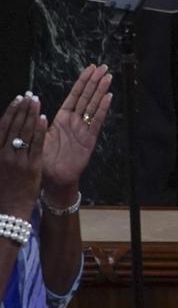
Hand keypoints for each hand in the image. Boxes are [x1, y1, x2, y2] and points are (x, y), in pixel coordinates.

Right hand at [0, 93, 45, 218]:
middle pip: (15, 126)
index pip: (3, 128)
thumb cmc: (0, 190)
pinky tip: (44, 118)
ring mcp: (18, 160)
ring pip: (26, 132)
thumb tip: (3, 133)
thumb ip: (0, 149)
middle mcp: (4, 155)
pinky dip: (40, 130)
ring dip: (32, 114)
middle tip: (29, 95)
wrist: (7, 212)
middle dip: (23, 109)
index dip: (11, 112)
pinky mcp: (32, 167)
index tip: (17, 99)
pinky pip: (37, 144)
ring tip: (36, 101)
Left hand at [40, 66, 110, 203]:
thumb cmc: (44, 160)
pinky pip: (96, 120)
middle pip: (87, 97)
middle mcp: (75, 121)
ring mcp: (84, 129)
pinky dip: (102, 108)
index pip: (74, 95)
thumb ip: (39, 123)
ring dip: (101, 91)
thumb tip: (35, 105)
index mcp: (62, 119)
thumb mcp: (39, 139)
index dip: (82, 81)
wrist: (53, 179)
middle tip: (104, 67)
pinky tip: (108, 97)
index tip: (90, 68)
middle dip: (95, 81)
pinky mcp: (90, 139)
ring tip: (108, 77)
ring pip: (93, 105)